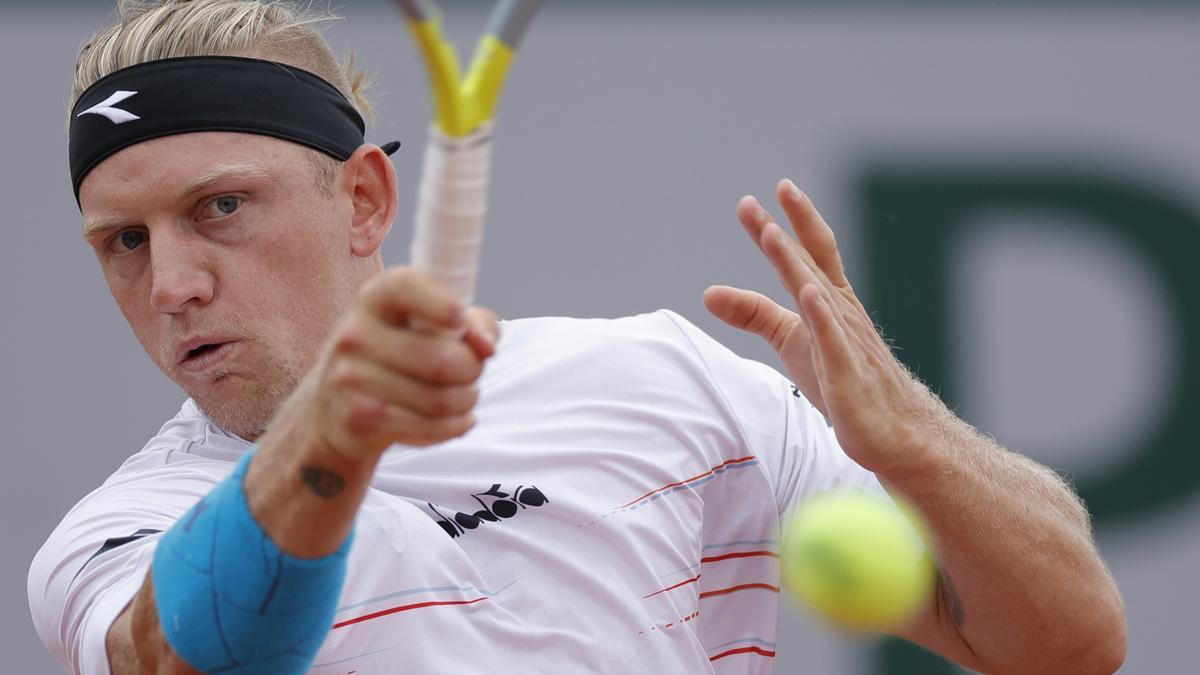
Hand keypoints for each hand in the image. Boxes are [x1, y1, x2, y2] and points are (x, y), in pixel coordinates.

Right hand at [285, 267, 497, 461]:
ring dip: (466, 401)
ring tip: (464, 397)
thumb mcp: (431, 325)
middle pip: (441, 360)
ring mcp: (351, 377)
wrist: (339, 407)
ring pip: (440, 399)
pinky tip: (456, 420)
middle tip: (472, 373)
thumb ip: (472, 322)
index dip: (440, 303)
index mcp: (375, 298)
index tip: (460, 320)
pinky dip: (454, 426)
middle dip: (472, 370)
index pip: (404, 287)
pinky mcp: (358, 417)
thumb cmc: (401, 354)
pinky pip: (428, 427)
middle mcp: (356, 334)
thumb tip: (486, 346)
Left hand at [704, 180, 940, 474]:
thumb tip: (708, 292)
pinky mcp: (848, 373)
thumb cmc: (844, 380)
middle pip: (808, 264)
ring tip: (771, 234)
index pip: (802, 256)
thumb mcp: (791, 341)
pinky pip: (835, 341)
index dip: (777, 228)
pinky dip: (822, 315)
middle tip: (759, 199)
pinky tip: (810, 292)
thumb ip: (754, 313)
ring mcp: (847, 340)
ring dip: (795, 263)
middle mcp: (840, 312)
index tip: (750, 202)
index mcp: (829, 301)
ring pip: (817, 294)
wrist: (896, 430)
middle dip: (783, 231)